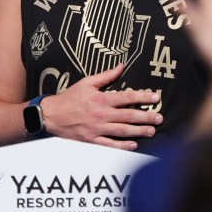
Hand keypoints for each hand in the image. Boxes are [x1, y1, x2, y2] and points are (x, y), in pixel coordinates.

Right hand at [40, 63, 162, 149]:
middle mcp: (101, 115)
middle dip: (146, 117)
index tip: (156, 98)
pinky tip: (134, 145)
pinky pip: (110, 145)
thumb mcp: (87, 82)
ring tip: (152, 131)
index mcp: (101, 99)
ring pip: (122, 131)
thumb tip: (122, 66)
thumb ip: (106, 76)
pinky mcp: (92, 140)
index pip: (127, 97)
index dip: (143, 97)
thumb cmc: (70, 98)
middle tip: (160, 118)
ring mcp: (97, 129)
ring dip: (139, 131)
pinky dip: (122, 146)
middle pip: (128, 116)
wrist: (51, 115)